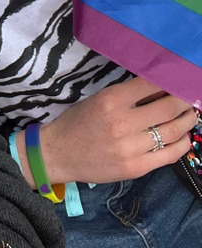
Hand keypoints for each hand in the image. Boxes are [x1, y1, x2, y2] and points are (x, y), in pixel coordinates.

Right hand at [16, 77, 196, 185]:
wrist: (59, 153)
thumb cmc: (78, 122)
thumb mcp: (99, 99)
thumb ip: (128, 95)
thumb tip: (161, 88)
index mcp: (111, 100)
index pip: (151, 85)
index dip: (171, 80)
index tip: (180, 79)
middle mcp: (122, 123)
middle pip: (168, 108)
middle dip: (185, 100)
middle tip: (191, 96)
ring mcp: (130, 148)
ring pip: (173, 131)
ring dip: (188, 121)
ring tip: (191, 114)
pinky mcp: (136, 168)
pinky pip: (169, 155)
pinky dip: (182, 144)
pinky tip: (184, 136)